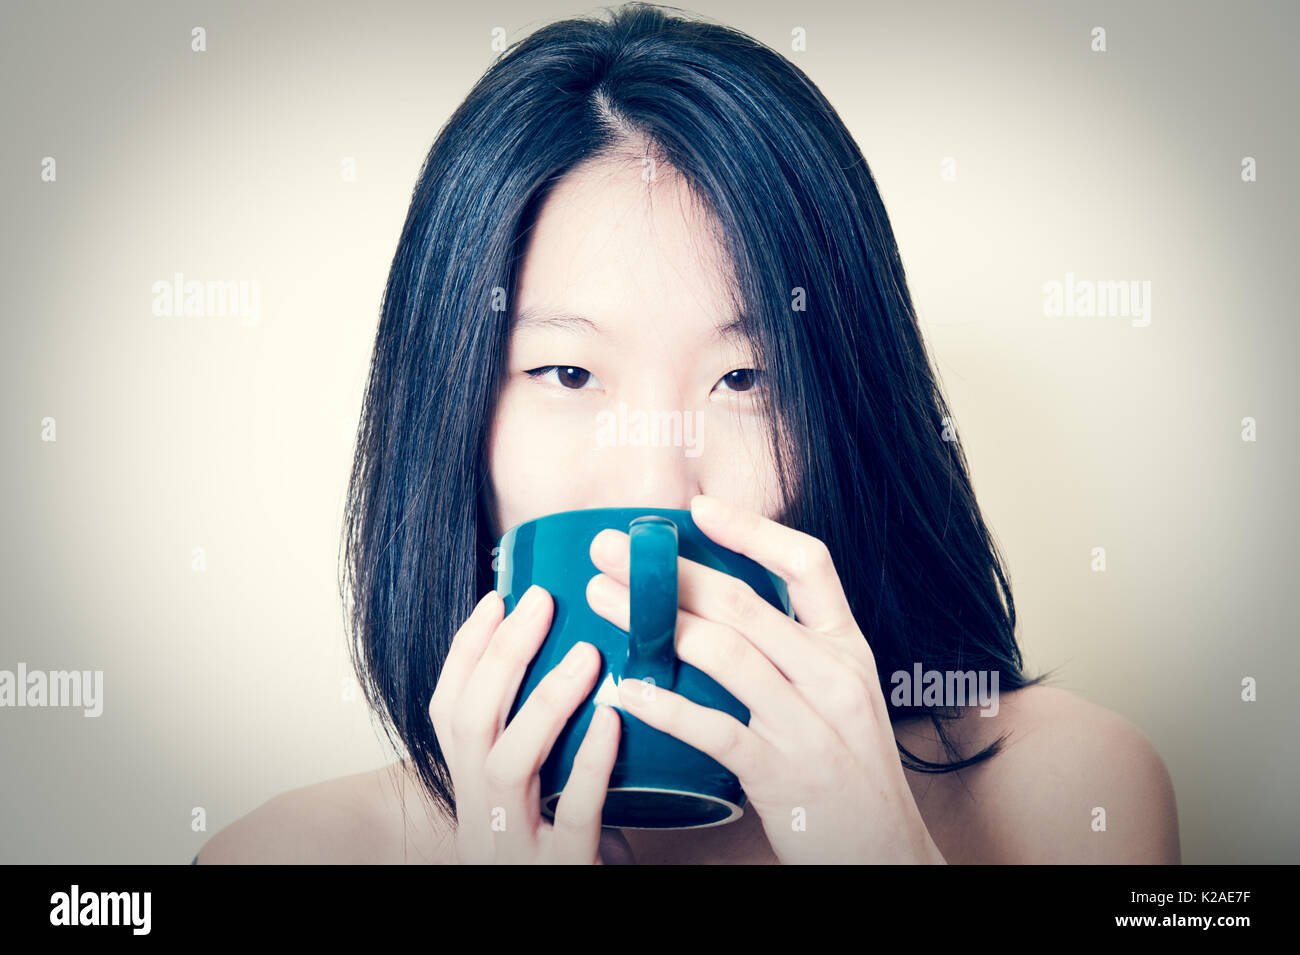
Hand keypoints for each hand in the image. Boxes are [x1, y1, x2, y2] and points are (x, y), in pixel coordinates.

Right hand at [428, 585, 625, 863]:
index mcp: (466, 788)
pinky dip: (590, 765)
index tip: (496, 597)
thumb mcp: (519, 798)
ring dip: (543, 701)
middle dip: (500, 655)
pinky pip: (572, 815)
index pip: (446, 708)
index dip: (465, 651)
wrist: (540, 910)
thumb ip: (528, 741)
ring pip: (509, 764)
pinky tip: (614, 721)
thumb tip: (563, 656)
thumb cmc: (541, 854)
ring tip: (585, 653)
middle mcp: (476, 813)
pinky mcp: (555, 872)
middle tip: (541, 600)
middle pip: (468, 723)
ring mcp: (511, 845)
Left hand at [585, 494, 946, 864]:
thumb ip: (794, 649)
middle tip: (611, 548)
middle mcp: (831, 676)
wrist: (884, 850)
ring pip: (723, 653)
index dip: (753, 530)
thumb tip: (720, 603)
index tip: (699, 508)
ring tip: (603, 600)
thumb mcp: (840, 694)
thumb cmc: (850, 769)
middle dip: (669, 570)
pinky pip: (713, 729)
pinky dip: (663, 706)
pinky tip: (624, 689)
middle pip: (743, 602)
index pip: (809, 564)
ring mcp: (807, 725)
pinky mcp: (781, 774)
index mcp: (847, 647)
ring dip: (652, 621)